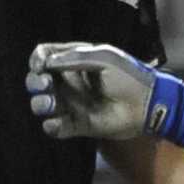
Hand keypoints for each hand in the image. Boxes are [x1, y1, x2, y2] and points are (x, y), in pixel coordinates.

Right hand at [28, 41, 158, 140]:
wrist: (148, 105)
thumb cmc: (129, 76)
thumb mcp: (104, 58)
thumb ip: (74, 58)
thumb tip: (45, 63)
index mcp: (74, 60)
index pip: (44, 56)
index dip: (37, 59)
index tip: (41, 66)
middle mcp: (70, 82)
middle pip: (37, 80)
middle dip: (35, 83)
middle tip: (47, 85)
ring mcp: (72, 104)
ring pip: (41, 104)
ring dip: (40, 104)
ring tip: (52, 105)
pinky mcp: (78, 125)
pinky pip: (54, 127)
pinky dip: (51, 126)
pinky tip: (57, 123)